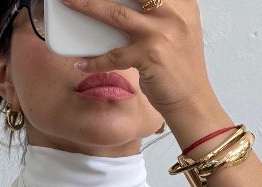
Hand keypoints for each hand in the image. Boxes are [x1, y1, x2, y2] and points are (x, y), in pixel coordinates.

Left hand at [61, 0, 214, 115]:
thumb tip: (125, 3)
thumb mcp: (180, 30)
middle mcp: (174, 13)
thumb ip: (161, 12)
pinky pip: (114, 56)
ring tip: (68, 1)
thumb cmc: (181, 69)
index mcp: (182, 2)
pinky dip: (95, 61)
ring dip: (87, 6)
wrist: (193, 101)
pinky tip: (82, 63)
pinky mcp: (150, 56)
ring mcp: (161, 33)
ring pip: (116, 14)